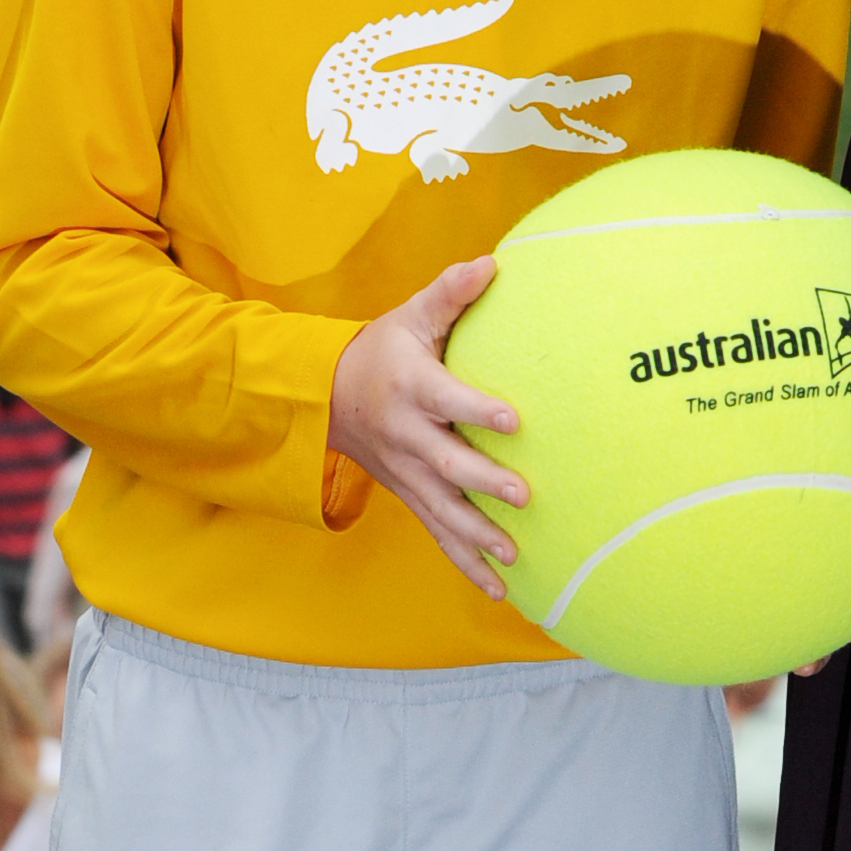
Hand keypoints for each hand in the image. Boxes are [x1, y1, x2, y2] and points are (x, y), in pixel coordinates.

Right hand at [327, 258, 525, 599]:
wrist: (327, 396)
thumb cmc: (385, 349)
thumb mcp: (413, 314)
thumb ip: (451, 293)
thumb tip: (492, 262)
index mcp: (412, 389)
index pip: (447, 400)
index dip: (479, 410)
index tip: (516, 419)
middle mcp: (407, 437)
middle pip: (446, 465)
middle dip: (484, 483)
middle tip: (523, 496)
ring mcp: (406, 473)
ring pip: (442, 510)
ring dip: (477, 537)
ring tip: (515, 556)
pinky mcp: (409, 495)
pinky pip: (437, 533)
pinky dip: (465, 563)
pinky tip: (500, 588)